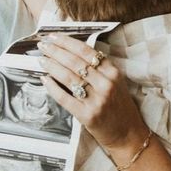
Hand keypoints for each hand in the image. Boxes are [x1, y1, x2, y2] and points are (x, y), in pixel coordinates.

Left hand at [38, 35, 148, 153]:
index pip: (86, 51)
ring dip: (52, 66)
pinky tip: (45, 80)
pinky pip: (65, 98)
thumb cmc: (119, 106)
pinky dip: (52, 87)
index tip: (53, 36)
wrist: (128, 134)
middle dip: (55, 51)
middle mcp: (106, 84)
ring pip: (68, 77)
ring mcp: (96, 100)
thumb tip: (72, 52)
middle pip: (75, 62)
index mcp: (113, 73)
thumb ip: (100, 69)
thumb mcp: (116, 82)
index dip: (67, 42)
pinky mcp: (87, 115)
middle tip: (42, 45)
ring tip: (41, 59)